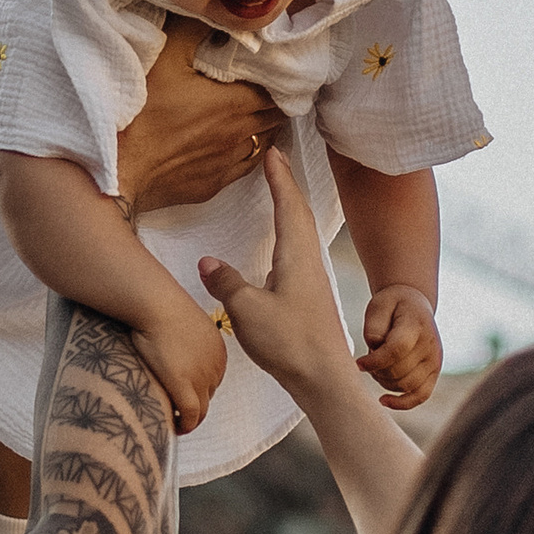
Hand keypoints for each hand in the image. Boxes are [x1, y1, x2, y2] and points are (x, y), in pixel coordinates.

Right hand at [115, 24, 285, 214]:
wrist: (118, 170)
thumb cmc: (141, 113)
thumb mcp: (165, 57)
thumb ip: (193, 29)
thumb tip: (210, 13)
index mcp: (236, 102)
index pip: (277, 88)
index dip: (281, 77)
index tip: (278, 68)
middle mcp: (240, 134)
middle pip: (274, 115)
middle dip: (277, 100)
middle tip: (271, 86)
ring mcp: (227, 163)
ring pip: (264, 142)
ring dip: (265, 126)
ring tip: (259, 112)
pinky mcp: (212, 185)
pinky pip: (245, 167)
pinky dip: (250, 151)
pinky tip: (242, 144)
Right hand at [136, 289, 230, 431]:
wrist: (157, 303)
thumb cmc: (162, 305)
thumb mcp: (182, 320)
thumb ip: (184, 335)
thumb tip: (170, 340)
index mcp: (217, 349)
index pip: (212, 378)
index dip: (198, 389)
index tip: (184, 395)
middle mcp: (215, 365)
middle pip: (208, 394)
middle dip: (195, 405)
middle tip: (177, 412)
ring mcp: (201, 376)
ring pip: (201, 409)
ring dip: (190, 419)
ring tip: (176, 424)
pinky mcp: (184, 385)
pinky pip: (190, 415)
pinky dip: (185, 425)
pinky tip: (175, 427)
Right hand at [196, 147, 353, 397]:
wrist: (324, 380)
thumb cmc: (290, 343)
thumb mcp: (247, 310)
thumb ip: (227, 282)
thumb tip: (208, 261)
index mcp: (296, 257)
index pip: (288, 206)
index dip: (279, 178)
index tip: (273, 153)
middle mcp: (309, 263)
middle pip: (300, 215)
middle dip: (287, 187)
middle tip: (277, 163)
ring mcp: (312, 282)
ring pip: (302, 235)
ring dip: (291, 211)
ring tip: (281, 196)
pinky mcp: (311, 300)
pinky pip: (299, 256)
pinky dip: (290, 238)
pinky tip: (282, 252)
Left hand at [359, 285, 442, 408]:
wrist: (414, 305)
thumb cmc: (392, 306)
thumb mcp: (378, 306)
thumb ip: (374, 327)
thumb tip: (375, 349)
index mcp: (416, 325)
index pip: (396, 350)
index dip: (374, 361)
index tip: (358, 363)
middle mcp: (430, 345)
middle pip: (398, 371)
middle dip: (377, 370)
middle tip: (367, 361)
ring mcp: (435, 361)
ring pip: (405, 385)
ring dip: (384, 382)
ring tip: (376, 367)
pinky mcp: (434, 373)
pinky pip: (420, 396)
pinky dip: (402, 403)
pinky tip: (383, 400)